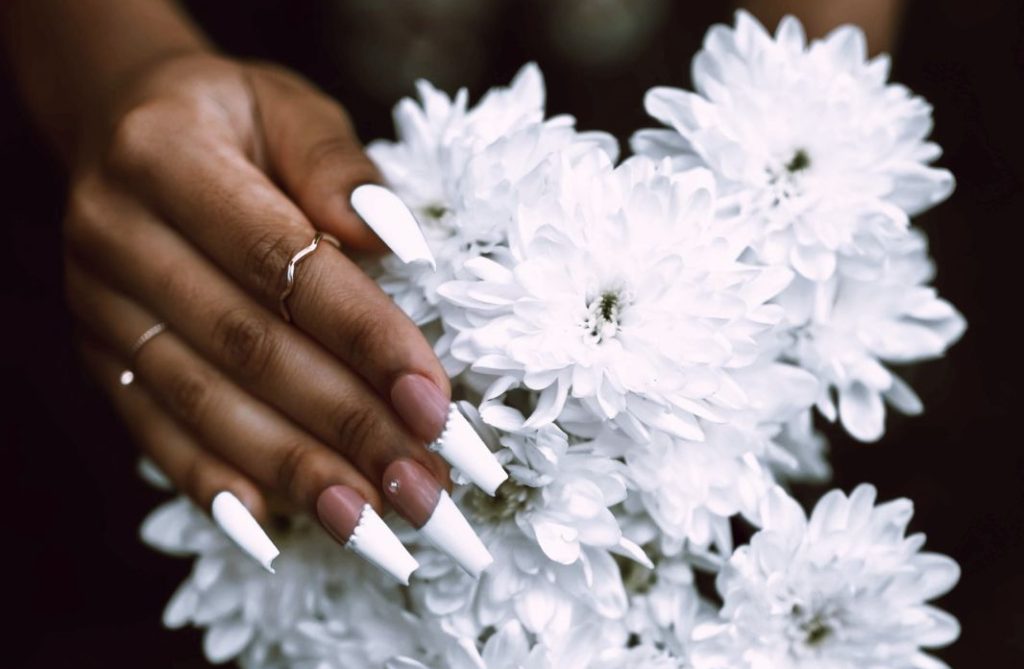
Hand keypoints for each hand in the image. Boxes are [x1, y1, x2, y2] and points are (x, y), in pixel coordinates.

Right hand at [64, 53, 451, 524]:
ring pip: (206, 404)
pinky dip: (216, 484)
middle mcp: (115, 236)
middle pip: (250, 350)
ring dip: (297, 474)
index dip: (364, 339)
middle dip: (348, 428)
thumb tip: (397, 242)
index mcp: (166, 158)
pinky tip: (276, 528)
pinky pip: (154, 430)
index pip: (283, 264)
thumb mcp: (289, 108)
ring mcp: (99, 305)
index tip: (435, 404)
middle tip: (425, 490)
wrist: (122, 125)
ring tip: (375, 526)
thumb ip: (340, 169)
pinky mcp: (100, 354)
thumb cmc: (230, 116)